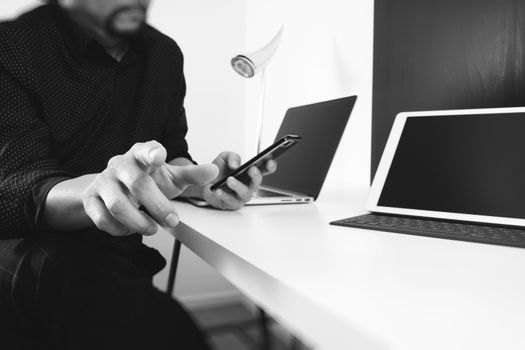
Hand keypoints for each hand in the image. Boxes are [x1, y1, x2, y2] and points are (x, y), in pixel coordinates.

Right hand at [82, 141, 217, 235]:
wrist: (115, 187)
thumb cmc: (148, 179)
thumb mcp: (171, 177)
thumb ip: (192, 175)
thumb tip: (214, 171)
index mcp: (141, 155)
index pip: (146, 150)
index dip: (152, 152)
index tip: (160, 156)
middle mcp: (120, 165)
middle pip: (137, 184)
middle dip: (158, 206)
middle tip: (173, 221)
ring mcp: (103, 181)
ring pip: (118, 204)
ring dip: (138, 222)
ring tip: (152, 229)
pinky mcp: (91, 198)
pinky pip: (102, 218)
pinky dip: (119, 229)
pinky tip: (130, 229)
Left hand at [201, 151, 276, 209]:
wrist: (204, 182)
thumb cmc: (219, 171)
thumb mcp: (225, 157)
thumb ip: (231, 157)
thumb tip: (235, 164)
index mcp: (250, 172)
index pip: (265, 169)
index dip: (269, 165)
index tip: (269, 160)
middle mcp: (248, 185)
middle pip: (257, 182)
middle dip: (256, 175)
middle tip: (251, 169)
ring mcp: (241, 195)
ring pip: (245, 193)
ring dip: (238, 185)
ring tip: (230, 180)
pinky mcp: (232, 203)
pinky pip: (230, 200)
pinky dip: (224, 194)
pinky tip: (219, 190)